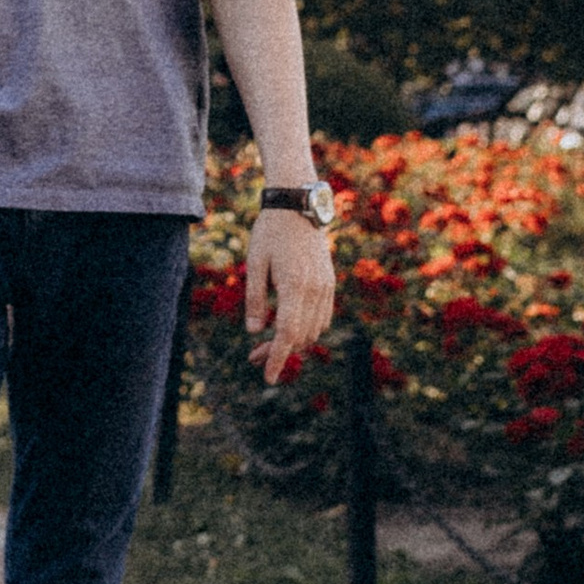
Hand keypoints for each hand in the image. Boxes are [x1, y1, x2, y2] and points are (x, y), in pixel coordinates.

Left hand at [244, 209, 334, 384]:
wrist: (298, 206)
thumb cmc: (270, 232)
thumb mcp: (255, 264)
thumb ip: (254, 299)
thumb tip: (253, 332)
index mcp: (294, 286)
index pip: (287, 334)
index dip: (277, 358)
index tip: (267, 377)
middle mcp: (315, 291)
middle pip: (300, 337)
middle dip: (278, 352)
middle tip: (253, 356)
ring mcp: (326, 287)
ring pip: (314, 331)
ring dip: (293, 342)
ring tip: (267, 342)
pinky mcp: (329, 283)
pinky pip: (322, 317)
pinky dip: (307, 329)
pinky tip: (289, 326)